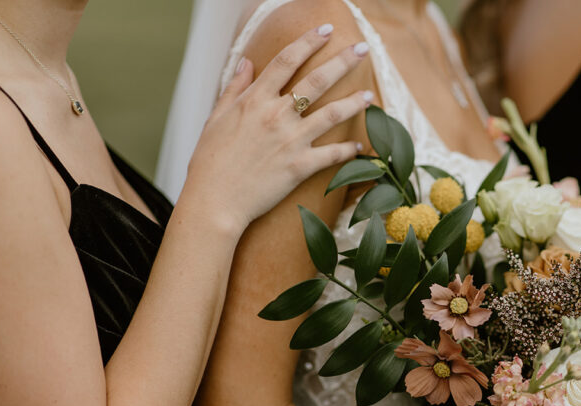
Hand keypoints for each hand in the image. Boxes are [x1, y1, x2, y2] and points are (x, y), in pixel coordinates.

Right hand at [182, 26, 370, 233]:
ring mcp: (290, 140)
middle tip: (363, 49)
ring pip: (331, 114)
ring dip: (354, 103)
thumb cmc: (210, 161)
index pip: (286, 60)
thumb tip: (247, 62)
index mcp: (254, 100)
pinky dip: (349, 150)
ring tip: (370, 96)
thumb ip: (235, 88)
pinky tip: (360, 146)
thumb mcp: (216, 117)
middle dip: (343, 61)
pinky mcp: (299, 166)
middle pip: (316, 80)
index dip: (308, 41)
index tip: (326, 30)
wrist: (214, 200)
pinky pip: (332, 155)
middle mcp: (275, 115)